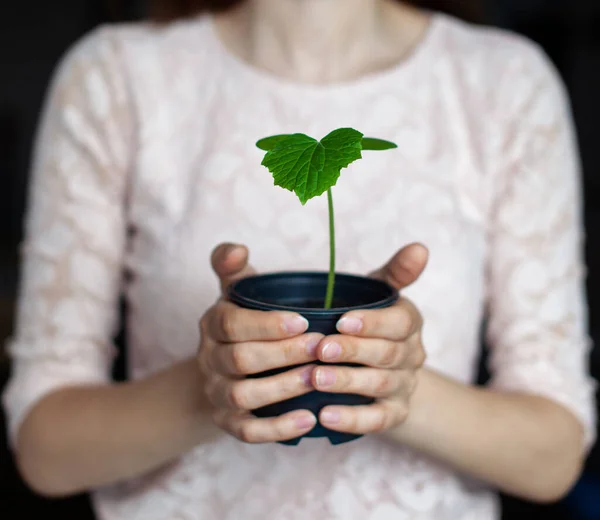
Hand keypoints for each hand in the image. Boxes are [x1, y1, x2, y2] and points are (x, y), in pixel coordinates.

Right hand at [198, 243, 321, 442]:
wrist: (226, 368)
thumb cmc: (245, 322)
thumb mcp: (237, 290)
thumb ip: (233, 266)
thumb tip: (236, 248)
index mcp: (213, 324)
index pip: (231, 324)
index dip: (267, 324)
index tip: (305, 321)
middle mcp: (209, 359)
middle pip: (240, 360)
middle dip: (283, 354)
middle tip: (322, 348)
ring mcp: (217, 392)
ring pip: (243, 395)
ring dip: (283, 388)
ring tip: (318, 379)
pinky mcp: (228, 421)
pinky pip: (248, 431)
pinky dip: (277, 428)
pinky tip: (309, 420)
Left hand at [311, 244, 428, 434]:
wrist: (380, 368)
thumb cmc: (369, 322)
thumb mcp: (380, 293)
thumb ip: (395, 272)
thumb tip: (420, 247)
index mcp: (409, 323)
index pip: (400, 322)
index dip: (372, 323)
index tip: (341, 320)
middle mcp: (411, 356)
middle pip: (387, 354)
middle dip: (352, 351)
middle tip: (319, 350)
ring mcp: (404, 387)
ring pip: (379, 386)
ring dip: (347, 382)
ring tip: (315, 379)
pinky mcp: (394, 415)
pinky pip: (377, 421)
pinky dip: (352, 420)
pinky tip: (323, 416)